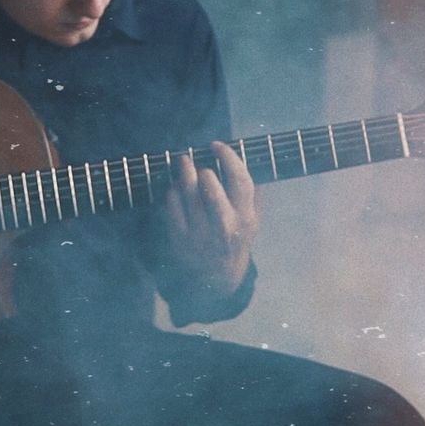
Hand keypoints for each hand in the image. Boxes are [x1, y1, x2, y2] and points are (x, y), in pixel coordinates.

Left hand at [158, 141, 257, 294]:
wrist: (217, 280)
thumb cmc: (234, 241)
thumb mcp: (252, 223)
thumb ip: (252, 196)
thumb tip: (246, 161)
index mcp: (246, 218)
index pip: (241, 181)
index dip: (228, 158)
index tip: (217, 145)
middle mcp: (225, 227)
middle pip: (212, 190)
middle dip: (201, 171)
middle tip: (194, 160)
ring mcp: (201, 234)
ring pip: (188, 197)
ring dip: (183, 175)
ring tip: (182, 163)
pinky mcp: (181, 240)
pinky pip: (172, 209)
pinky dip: (171, 193)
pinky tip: (174, 186)